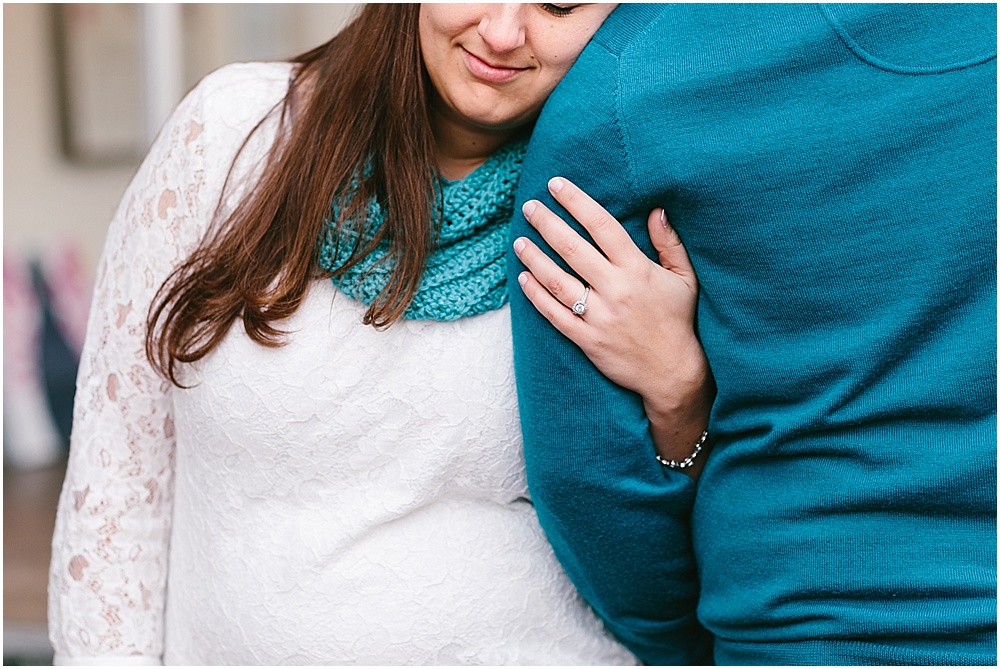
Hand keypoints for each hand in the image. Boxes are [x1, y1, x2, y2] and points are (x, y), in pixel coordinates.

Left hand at [513, 177, 714, 476]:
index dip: (577, 203)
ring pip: (558, 281)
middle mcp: (616, 290)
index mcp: (638, 270)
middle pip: (573, 249)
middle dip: (548, 224)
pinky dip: (536, 296)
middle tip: (529, 206)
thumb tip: (657, 209)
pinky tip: (523, 279)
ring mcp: (599, 317)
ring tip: (519, 241)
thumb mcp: (684, 279)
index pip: (603, 226)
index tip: (557, 185)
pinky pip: (555, 314)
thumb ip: (669, 243)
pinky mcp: (587, 340)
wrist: (673, 373)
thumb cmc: (678, 321)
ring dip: (535, 259)